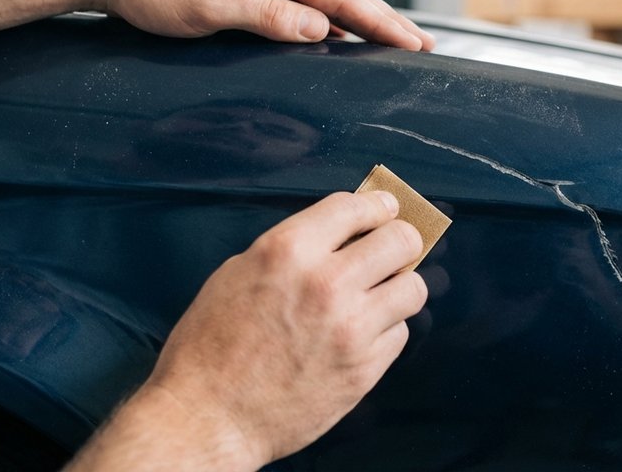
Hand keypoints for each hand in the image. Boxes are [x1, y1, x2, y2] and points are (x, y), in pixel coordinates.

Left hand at [65, 0, 434, 50]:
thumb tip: (320, 27)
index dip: (381, 22)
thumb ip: (267, 17)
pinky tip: (337, 36)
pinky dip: (330, 21)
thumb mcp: (210, 5)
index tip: (414, 44)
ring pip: (325, 0)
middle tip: (422, 46)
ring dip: (361, 21)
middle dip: (385, 21)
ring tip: (393, 41)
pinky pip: (302, 5)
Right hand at [66, 191, 428, 470]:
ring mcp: (351, 327)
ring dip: (399, 287)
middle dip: (401, 241)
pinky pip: (400, 333)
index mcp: (289, 250)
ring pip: (413, 288)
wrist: (208, 417)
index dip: (378, 204)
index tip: (388, 208)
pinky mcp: (364, 368)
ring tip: (381, 295)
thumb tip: (340, 235)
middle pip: (401, 241)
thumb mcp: (238, 274)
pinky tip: (362, 334)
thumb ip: (293, 250)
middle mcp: (327, 282)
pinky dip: (386, 331)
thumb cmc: (212, 346)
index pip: (356, 207)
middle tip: (395, 249)